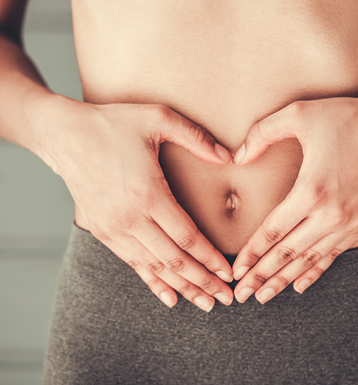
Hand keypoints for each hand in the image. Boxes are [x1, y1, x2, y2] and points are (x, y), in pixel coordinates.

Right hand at [41, 95, 234, 311]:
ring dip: (182, 287)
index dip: (210, 259)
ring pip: (154, 267)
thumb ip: (196, 137)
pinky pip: (132, 264)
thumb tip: (229, 157)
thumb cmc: (113, 124)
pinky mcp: (102, 231)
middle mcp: (130, 218)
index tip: (228, 273)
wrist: (65, 135)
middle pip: (174, 260)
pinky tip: (169, 297)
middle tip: (226, 298)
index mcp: (148, 193)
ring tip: (204, 303)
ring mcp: (114, 228)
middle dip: (203, 281)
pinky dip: (152, 282)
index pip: (187, 237)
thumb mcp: (157, 118)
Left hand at [231, 91, 357, 303]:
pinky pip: (333, 254)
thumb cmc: (347, 117)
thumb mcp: (298, 114)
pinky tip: (300, 285)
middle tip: (240, 296)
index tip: (236, 270)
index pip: (273, 231)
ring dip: (285, 280)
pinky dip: (315, 271)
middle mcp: (331, 214)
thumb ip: (261, 133)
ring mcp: (350, 223)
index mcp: (312, 190)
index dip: (252, 253)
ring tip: (264, 297)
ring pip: (310, 259)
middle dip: (262, 276)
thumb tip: (237, 157)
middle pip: (288, 253)